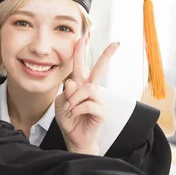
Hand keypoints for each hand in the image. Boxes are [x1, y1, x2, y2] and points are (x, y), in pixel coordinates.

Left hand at [55, 39, 118, 154]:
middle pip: (99, 69)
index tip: (83, 37)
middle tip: (115, 44)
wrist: (74, 137)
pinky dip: (77, 108)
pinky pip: (88, 104)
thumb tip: (73, 82)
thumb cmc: (68, 118)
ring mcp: (98, 99)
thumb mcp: (60, 103)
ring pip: (87, 89)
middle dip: (107, 56)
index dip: (81, 52)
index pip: (81, 66)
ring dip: (75, 98)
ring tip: (70, 109)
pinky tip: (75, 114)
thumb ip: (66, 93)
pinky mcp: (101, 110)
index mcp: (80, 85)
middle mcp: (91, 90)